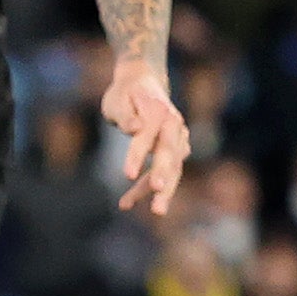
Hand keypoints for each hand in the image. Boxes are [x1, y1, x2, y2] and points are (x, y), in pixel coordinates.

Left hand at [104, 61, 189, 215]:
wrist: (144, 83)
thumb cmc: (125, 94)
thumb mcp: (118, 101)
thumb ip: (126, 115)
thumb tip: (136, 128)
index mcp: (158, 112)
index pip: (146, 137)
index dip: (137, 156)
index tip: (126, 176)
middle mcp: (174, 126)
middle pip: (170, 157)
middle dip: (163, 183)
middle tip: (157, 207)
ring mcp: (178, 138)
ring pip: (173, 169)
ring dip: (161, 192)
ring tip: (150, 211)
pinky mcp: (176, 149)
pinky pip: (166, 171)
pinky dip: (150, 187)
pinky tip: (129, 200)